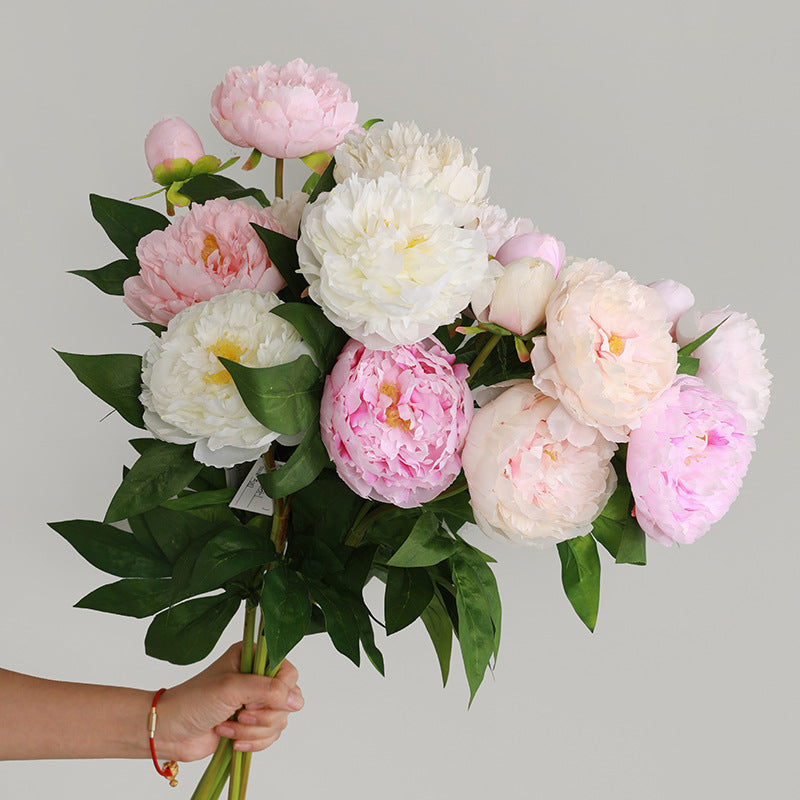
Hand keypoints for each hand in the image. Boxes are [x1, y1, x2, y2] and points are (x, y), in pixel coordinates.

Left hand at [155, 643, 302, 761]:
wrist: (170, 730)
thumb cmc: (194, 701)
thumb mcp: (232, 688)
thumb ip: (268, 690)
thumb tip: (296, 700)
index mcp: (253, 657)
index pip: (288, 672)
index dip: (279, 691)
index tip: (255, 700)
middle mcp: (257, 678)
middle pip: (288, 700)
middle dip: (264, 715)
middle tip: (241, 713)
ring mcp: (255, 703)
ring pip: (279, 721)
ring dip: (253, 730)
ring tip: (229, 726)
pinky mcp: (251, 725)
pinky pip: (270, 737)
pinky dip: (252, 741)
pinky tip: (231, 738)